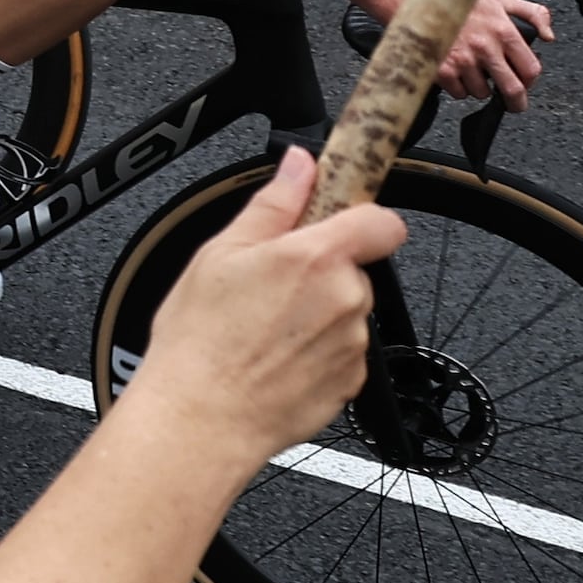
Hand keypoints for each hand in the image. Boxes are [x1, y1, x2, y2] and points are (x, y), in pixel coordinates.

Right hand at [125, 147, 407, 471]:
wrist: (202, 418)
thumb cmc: (201, 341)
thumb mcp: (221, 253)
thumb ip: (273, 203)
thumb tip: (298, 165)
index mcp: (317, 257)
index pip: (380, 221)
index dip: (361, 216)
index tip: (336, 222)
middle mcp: (346, 299)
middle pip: (353, 269)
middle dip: (320, 272)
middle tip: (268, 288)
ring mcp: (353, 344)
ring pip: (346, 312)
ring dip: (316, 315)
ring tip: (263, 330)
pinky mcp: (351, 383)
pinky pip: (342, 353)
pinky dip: (316, 353)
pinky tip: (274, 359)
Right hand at [430, 0, 552, 102]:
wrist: (425, 3)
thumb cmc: (464, 4)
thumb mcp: (504, 1)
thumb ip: (534, 14)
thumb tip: (549, 36)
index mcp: (503, 32)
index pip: (530, 69)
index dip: (531, 80)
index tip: (526, 82)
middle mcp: (485, 47)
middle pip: (512, 89)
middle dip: (516, 102)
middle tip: (514, 104)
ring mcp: (463, 60)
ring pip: (482, 93)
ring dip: (481, 87)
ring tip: (475, 71)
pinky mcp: (443, 70)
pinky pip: (460, 93)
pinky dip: (460, 87)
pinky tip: (459, 72)